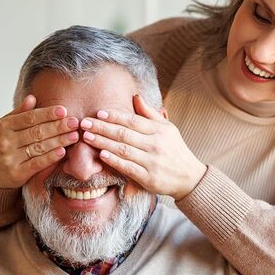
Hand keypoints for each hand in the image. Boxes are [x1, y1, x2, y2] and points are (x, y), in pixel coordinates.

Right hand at [0, 95, 79, 188]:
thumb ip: (21, 113)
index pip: (29, 118)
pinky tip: (62, 151)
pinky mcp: (16, 173)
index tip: (63, 111)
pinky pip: (37, 164)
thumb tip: (32, 97)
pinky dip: (50, 157)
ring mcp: (10, 158)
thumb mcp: (8, 126)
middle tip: (75, 122)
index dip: (47, 114)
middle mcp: (6, 141)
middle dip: (58, 127)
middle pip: (36, 132)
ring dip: (59, 141)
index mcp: (5, 125)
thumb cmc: (6, 144)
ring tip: (74, 135)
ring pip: (39, 147)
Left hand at [79, 93, 205, 200]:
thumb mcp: (167, 128)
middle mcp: (156, 144)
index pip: (133, 120)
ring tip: (87, 137)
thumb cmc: (175, 150)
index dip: (114, 116)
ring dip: (103, 142)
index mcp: (160, 130)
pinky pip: (128, 168)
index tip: (98, 113)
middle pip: (124, 134)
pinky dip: (114, 160)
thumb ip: (149, 114)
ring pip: (123, 149)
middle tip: (85, 123)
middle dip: (102, 128)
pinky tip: (101, 154)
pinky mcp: (149, 178)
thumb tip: (135, 96)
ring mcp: (152, 162)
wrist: (189, 177)